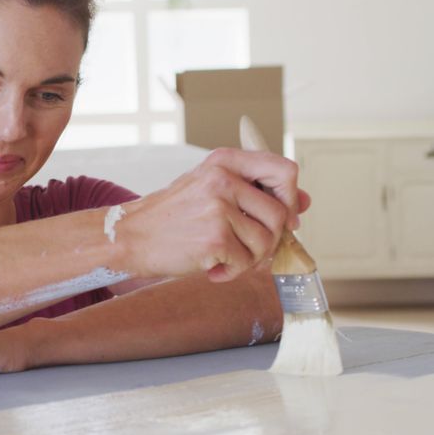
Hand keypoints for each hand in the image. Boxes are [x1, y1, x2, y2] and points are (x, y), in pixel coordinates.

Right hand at [117, 148, 309, 283]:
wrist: (130, 236)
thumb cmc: (171, 215)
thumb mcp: (210, 189)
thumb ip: (254, 192)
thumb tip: (303, 203)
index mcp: (224, 161)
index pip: (284, 170)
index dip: (291, 197)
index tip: (284, 216)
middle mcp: (223, 179)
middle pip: (280, 214)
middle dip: (271, 239)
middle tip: (248, 248)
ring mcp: (219, 209)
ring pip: (266, 242)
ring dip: (251, 259)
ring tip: (225, 258)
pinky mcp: (215, 239)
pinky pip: (246, 263)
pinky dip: (232, 273)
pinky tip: (212, 268)